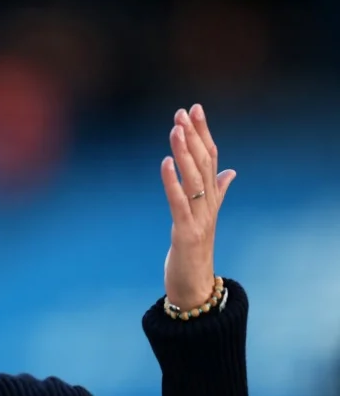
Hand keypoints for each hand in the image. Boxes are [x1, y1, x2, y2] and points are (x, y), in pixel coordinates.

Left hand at [161, 104, 235, 310]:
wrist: (195, 287)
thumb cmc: (196, 252)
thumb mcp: (204, 218)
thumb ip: (218, 192)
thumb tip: (230, 171)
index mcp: (211, 199)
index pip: (210, 158)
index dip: (203, 133)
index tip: (194, 109)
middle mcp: (209, 205)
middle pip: (204, 164)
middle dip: (193, 136)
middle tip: (183, 111)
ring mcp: (199, 219)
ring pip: (194, 180)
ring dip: (185, 152)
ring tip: (175, 128)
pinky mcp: (187, 232)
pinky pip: (179, 203)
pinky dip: (172, 182)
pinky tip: (166, 162)